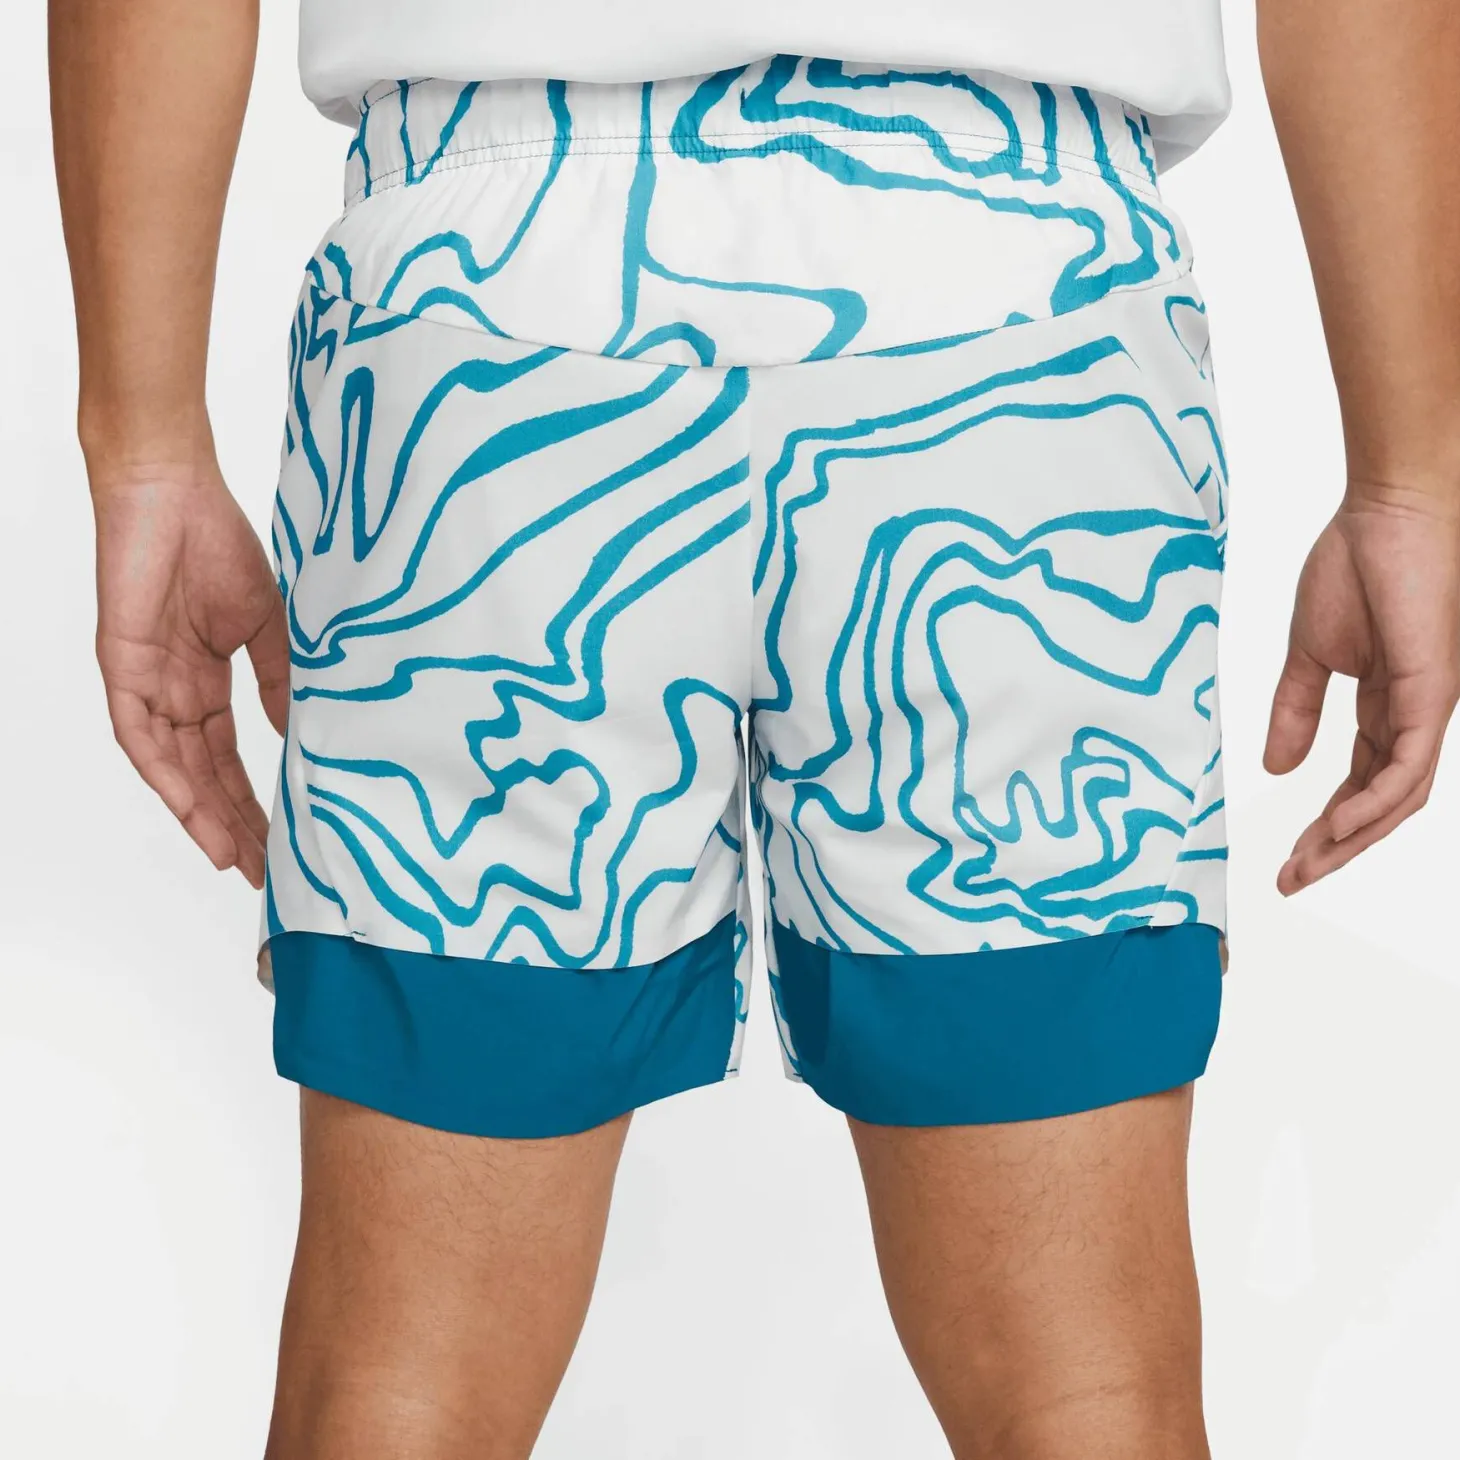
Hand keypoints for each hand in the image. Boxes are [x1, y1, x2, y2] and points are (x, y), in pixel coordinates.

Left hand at [92, 461, 289, 887]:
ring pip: (170, 765)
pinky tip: (189, 806)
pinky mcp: (121, 664)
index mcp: (206, 680)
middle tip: (262, 867)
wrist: (173, 489)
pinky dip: (162, 772)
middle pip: (201, 774)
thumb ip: (278, 680)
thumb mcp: (270, 625)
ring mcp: (145, 681)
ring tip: (232, 854)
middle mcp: (172, 690)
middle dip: (230, 822)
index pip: (227, 756)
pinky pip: (137, 732)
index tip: (279, 839)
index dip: (251, 800)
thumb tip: (295, 734)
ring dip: (199, 812)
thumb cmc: (218, 541)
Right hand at [1264, 487, 1459, 893]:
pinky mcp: (1432, 694)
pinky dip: (1373, 803)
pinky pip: (1408, 768)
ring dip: (1352, 838)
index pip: (1356, 783)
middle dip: (1335, 848)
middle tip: (1291, 880)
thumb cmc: (1355, 563)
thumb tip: (1275, 767)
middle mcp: (1411, 716)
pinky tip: (1337, 825)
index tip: (1284, 860)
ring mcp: (1426, 708)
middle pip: (1378, 804)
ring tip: (1308, 864)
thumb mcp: (1307, 654)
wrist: (1389, 512)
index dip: (1323, 826)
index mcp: (1382, 705)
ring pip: (1398, 798)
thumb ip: (1293, 711)